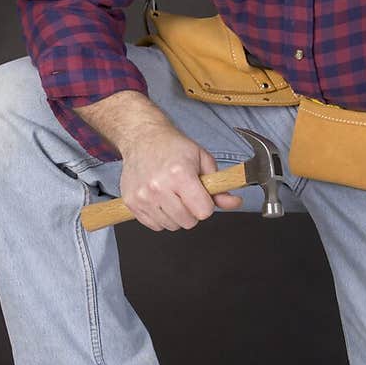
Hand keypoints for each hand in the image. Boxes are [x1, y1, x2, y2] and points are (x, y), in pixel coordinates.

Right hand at [119, 123, 242, 230]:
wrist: (143, 138)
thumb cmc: (173, 147)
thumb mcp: (202, 160)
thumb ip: (219, 185)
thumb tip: (234, 203)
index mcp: (179, 174)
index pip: (203, 212)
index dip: (206, 205)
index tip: (201, 196)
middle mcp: (158, 187)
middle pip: (187, 222)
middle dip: (192, 212)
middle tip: (186, 195)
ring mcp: (143, 196)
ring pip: (171, 226)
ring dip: (175, 215)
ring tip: (172, 195)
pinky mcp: (131, 203)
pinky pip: (154, 225)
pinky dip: (160, 217)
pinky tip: (160, 200)